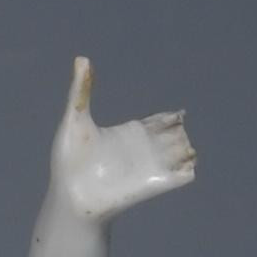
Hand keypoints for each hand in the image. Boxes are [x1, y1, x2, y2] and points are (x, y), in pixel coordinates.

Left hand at [51, 54, 195, 222]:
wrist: (69, 196)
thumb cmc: (68, 162)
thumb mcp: (75, 119)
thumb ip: (81, 91)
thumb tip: (82, 59)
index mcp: (129, 133)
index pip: (159, 121)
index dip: (171, 117)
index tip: (176, 115)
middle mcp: (142, 149)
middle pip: (175, 135)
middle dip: (180, 131)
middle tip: (174, 130)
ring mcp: (148, 167)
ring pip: (181, 154)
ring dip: (186, 148)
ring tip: (180, 147)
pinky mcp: (152, 184)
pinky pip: (180, 176)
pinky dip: (189, 168)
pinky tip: (186, 162)